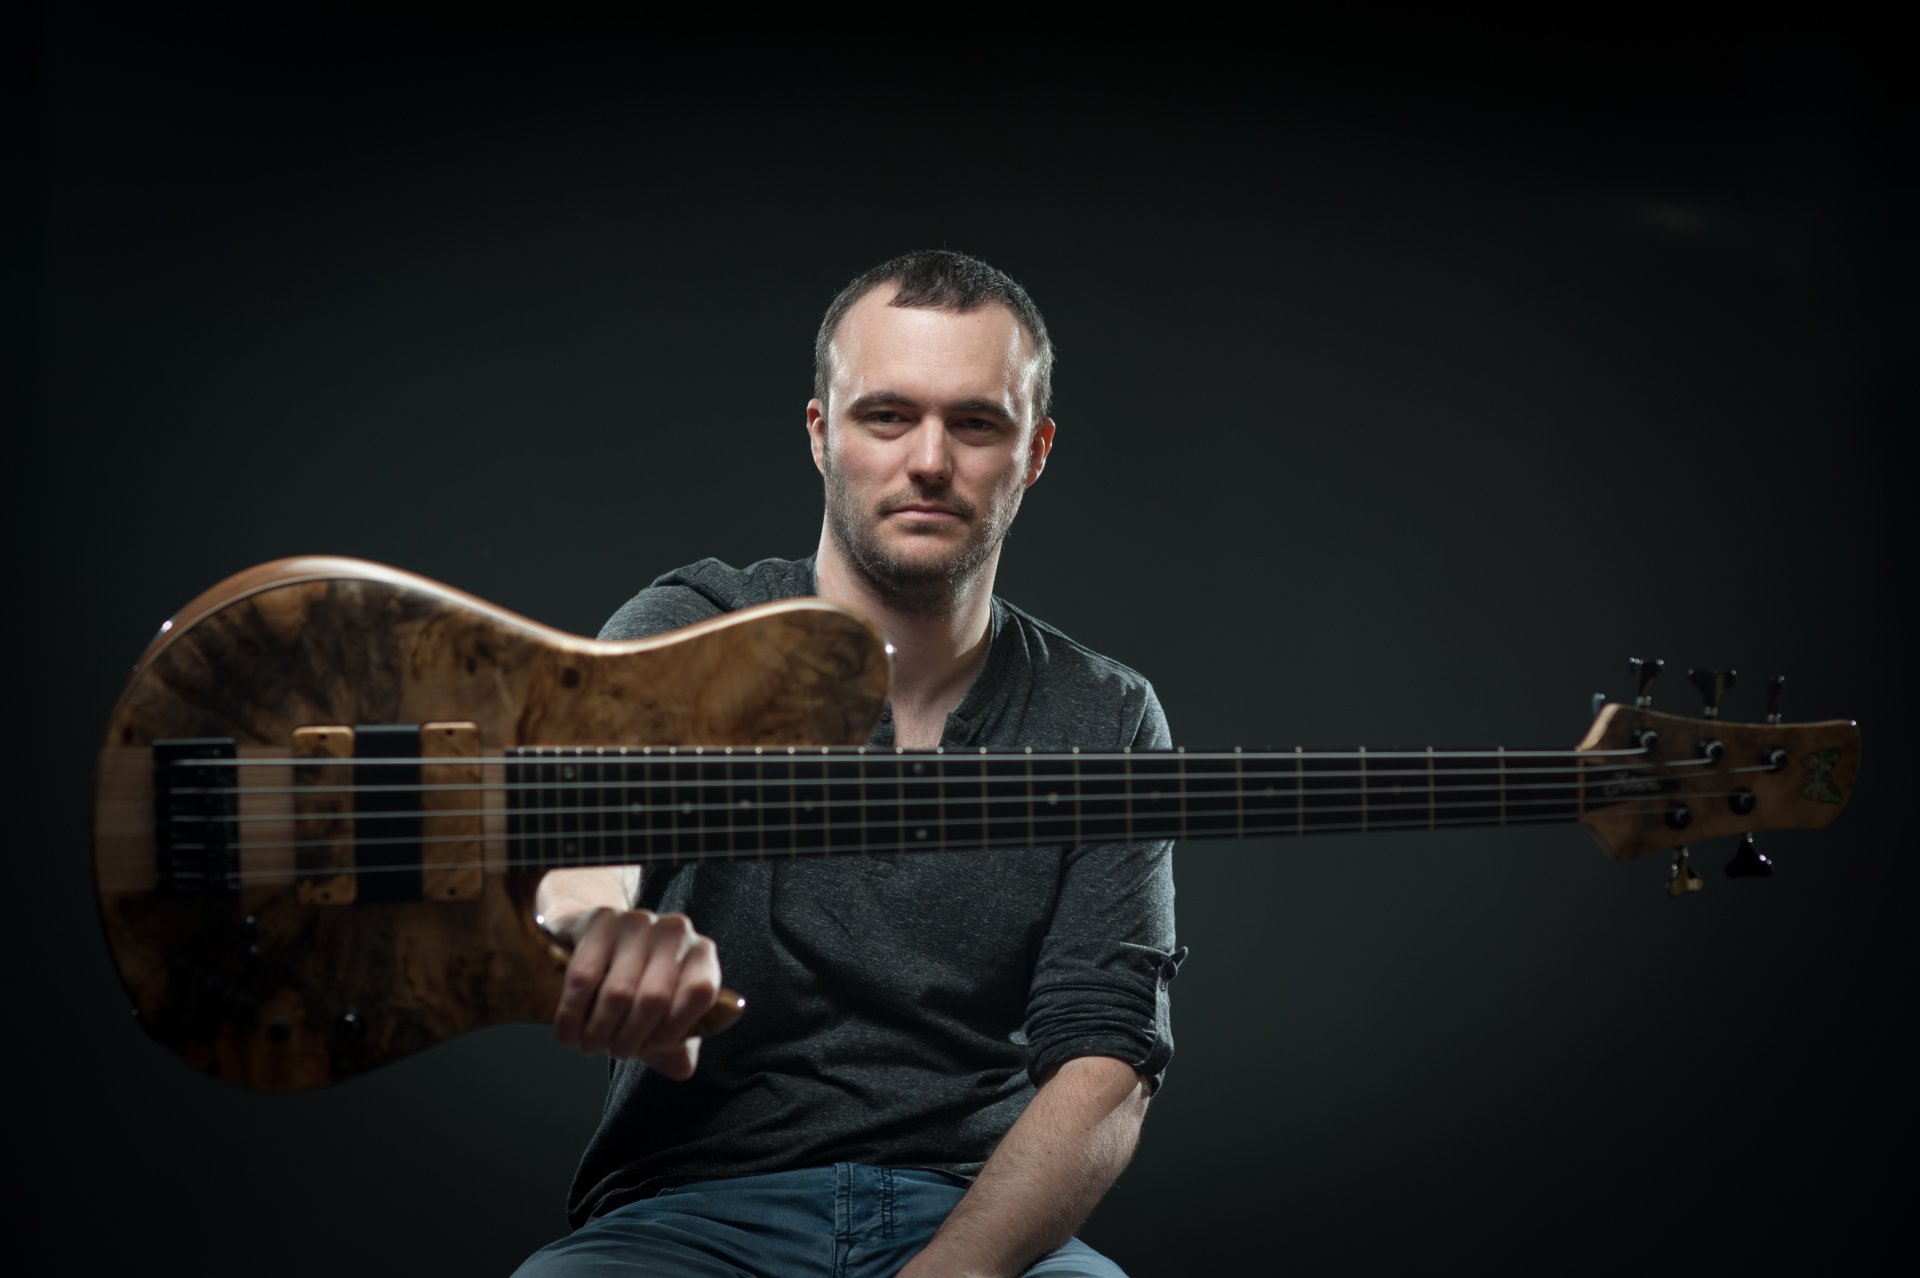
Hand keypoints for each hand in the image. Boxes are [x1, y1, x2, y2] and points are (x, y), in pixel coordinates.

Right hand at [549, 907, 720, 1079]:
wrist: (601, 940)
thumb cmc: (639, 985)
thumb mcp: (664, 1016)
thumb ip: (678, 1046)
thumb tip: (680, 1067)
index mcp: (700, 955)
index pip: (699, 993)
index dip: (674, 1029)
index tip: (652, 1047)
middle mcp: (676, 932)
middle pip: (654, 999)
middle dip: (628, 1039)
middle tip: (615, 1052)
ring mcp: (639, 921)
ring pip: (617, 993)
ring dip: (599, 1032)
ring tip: (592, 1045)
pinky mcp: (601, 919)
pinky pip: (583, 978)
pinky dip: (572, 1015)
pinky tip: (569, 1033)